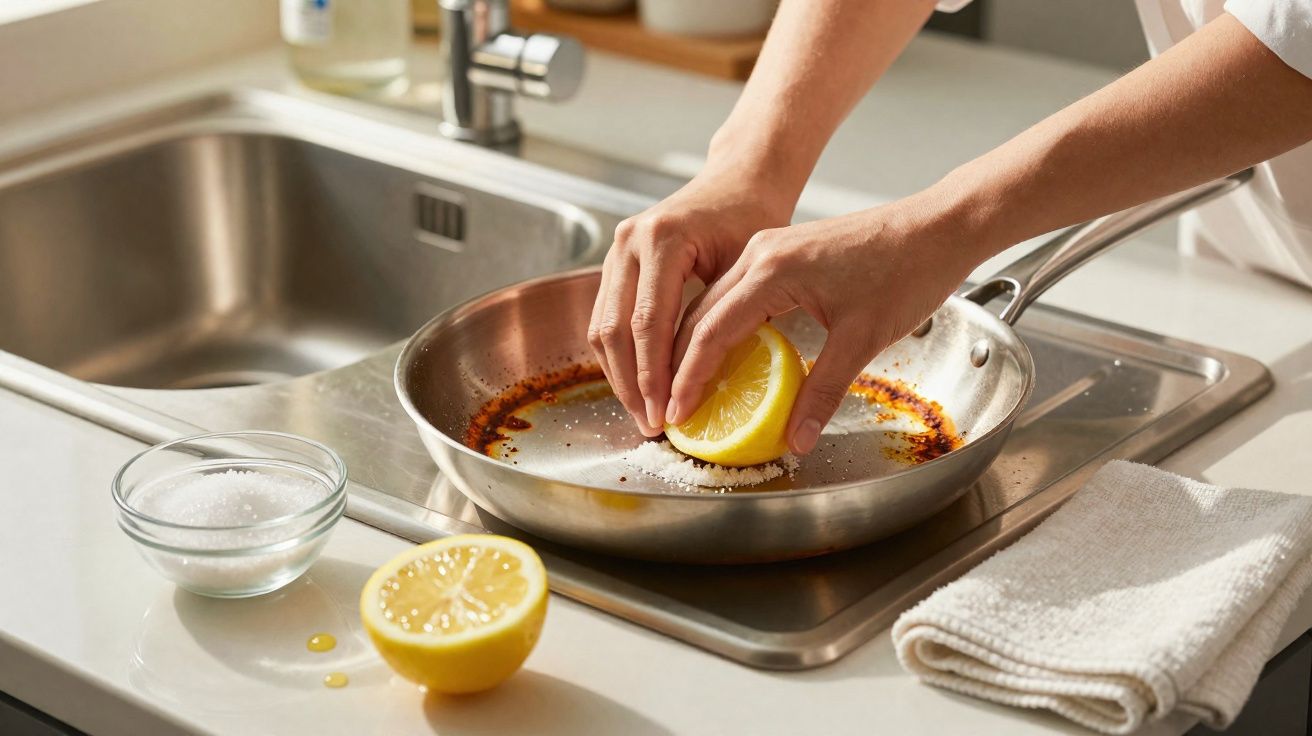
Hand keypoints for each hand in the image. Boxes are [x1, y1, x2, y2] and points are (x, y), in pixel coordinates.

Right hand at [588, 169, 794, 435]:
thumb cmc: (757, 214)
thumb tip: (746, 387)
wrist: (740, 177)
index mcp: (665, 238)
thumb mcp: (755, 265)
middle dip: (631, 384)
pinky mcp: (617, 260)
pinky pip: (607, 316)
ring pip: (602, 326)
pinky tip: (640, 384)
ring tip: (644, 413)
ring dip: (620, 375)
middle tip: (651, 426)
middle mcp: (631, 241)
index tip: (667, 414)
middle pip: (615, 329)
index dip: (654, 376)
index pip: (649, 323)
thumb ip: (741, 321)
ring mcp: (618, 248)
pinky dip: (620, 355)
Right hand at [666, 197, 980, 453]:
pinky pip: (738, 291)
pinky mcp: (784, 250)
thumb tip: (798, 438)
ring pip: (715, 300)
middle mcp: (761, 252)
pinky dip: (722, 323)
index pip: (710, 331)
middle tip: (671, 406)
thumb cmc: (909, 270)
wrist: (940, 226)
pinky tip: (727, 350)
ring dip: (696, 341)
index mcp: (772, 270)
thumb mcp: (863, 339)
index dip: (689, 376)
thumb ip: (823, 391)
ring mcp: (770, 247)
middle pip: (701, 313)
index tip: (678, 411)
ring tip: (688, 384)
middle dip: (679, 362)